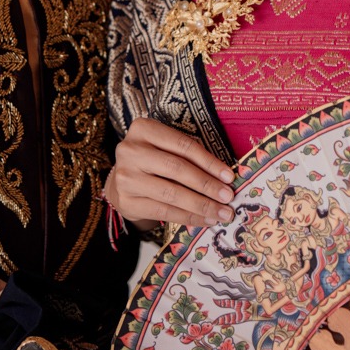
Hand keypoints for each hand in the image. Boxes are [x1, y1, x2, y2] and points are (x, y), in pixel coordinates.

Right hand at [104, 118, 234, 230]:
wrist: (121, 182)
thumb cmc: (153, 161)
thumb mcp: (166, 148)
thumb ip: (189, 157)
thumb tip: (225, 178)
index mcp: (144, 129)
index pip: (183, 145)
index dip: (209, 162)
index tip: (229, 176)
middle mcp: (130, 151)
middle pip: (177, 169)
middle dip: (207, 185)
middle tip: (228, 197)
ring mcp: (125, 178)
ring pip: (171, 193)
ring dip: (201, 205)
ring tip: (222, 213)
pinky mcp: (127, 202)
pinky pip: (164, 211)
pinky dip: (188, 217)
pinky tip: (205, 220)